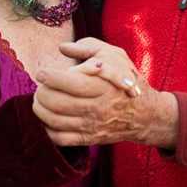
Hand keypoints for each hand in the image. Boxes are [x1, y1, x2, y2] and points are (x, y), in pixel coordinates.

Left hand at [32, 38, 178, 147]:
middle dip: (41, 92)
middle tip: (41, 85)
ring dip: (40, 108)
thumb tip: (62, 47)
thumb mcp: (114, 55)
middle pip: (56, 102)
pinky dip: (46, 129)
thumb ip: (87, 47)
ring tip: (40, 99)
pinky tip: (47, 117)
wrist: (146, 113)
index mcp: (101, 85)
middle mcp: (95, 107)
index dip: (49, 76)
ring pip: (54, 120)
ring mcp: (90, 126)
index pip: (68, 82)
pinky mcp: (88, 139)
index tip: (42, 72)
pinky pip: (59, 139)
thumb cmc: (127, 79)